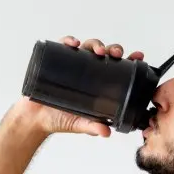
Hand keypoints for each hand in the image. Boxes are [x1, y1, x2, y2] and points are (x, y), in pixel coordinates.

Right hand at [12, 36, 144, 137]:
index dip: (128, 61)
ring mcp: (71, 64)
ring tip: (98, 51)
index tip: (138, 56)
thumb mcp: (79, 124)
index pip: (117, 68)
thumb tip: (106, 132)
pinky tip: (73, 44)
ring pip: (87, 46)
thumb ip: (92, 126)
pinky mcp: (55, 60)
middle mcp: (86, 71)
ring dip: (95, 44)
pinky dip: (68, 41)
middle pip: (104, 53)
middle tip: (116, 54)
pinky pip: (63, 45)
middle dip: (113, 50)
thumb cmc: (59, 119)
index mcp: (97, 83)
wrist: (35, 119)